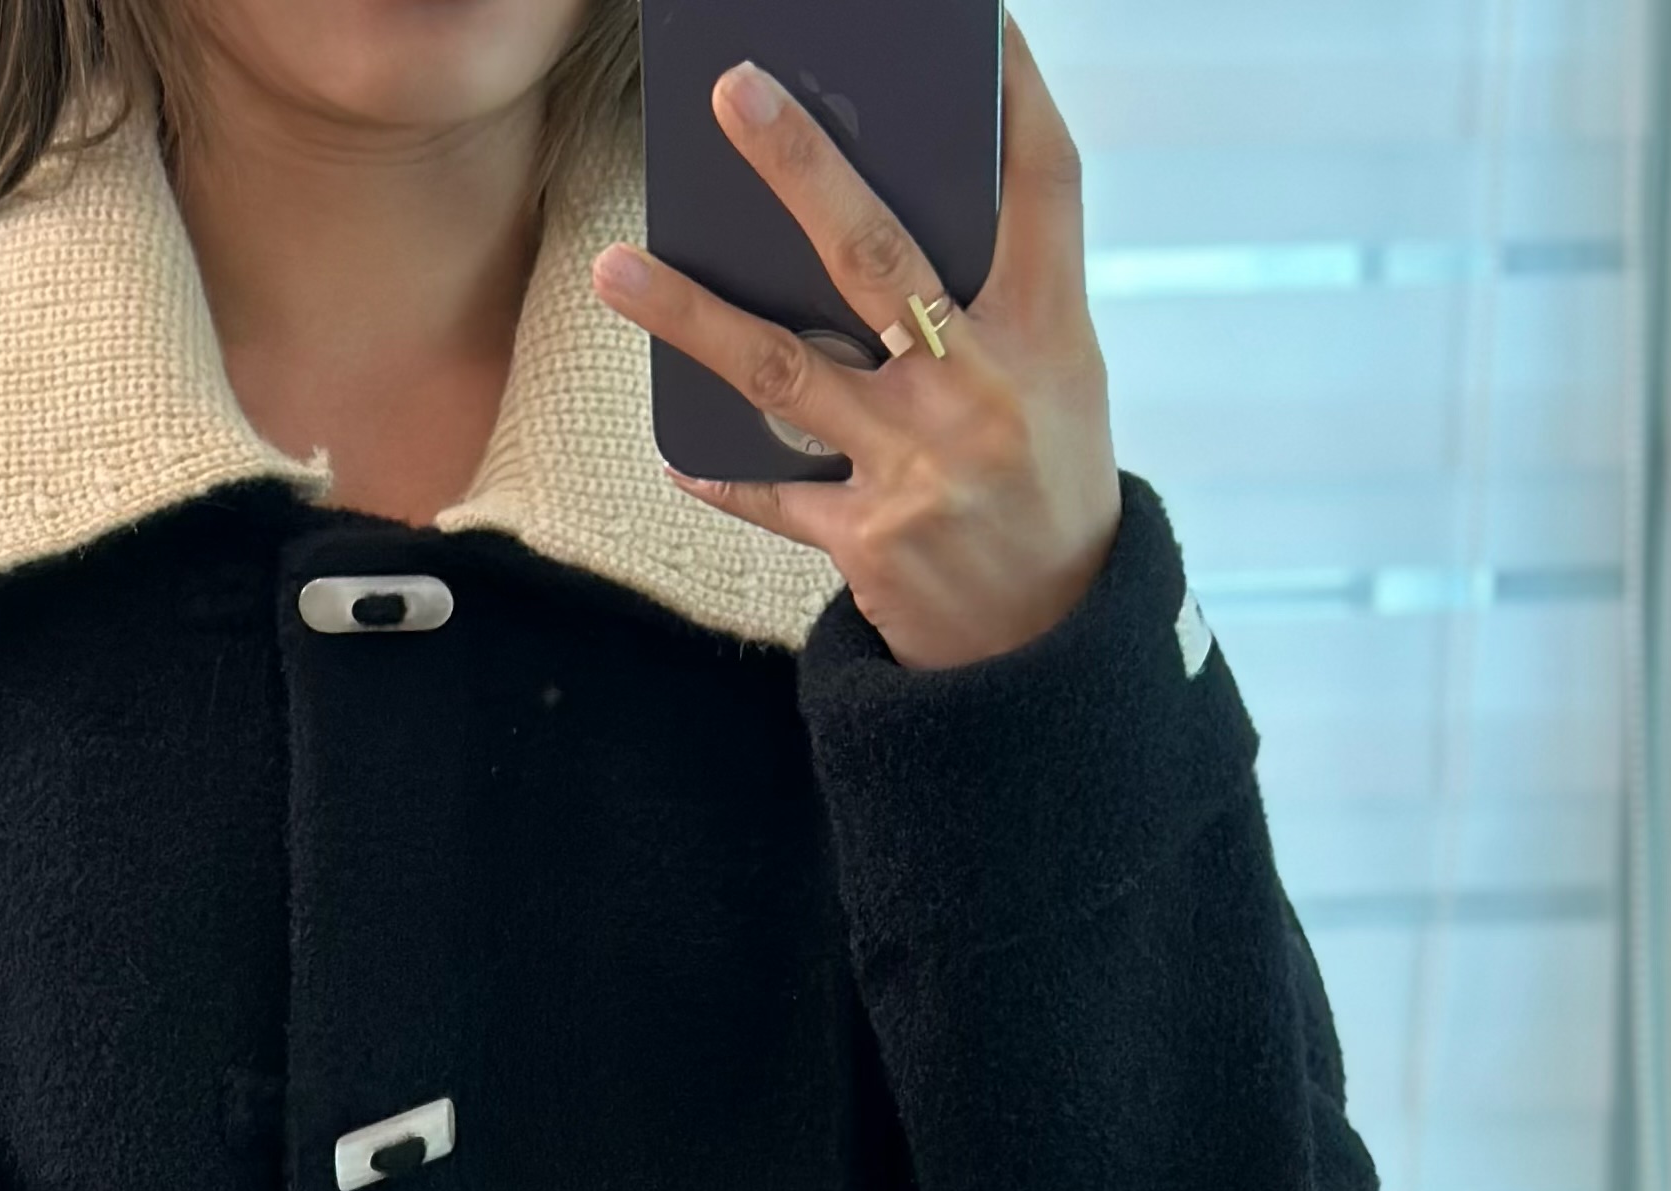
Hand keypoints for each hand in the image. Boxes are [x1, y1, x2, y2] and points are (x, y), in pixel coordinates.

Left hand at [588, 16, 1121, 671]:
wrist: (1050, 649)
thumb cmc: (1044, 486)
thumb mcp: (1055, 381)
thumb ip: (987, 299)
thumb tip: (861, 210)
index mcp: (1049, 335)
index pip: (1042, 185)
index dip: (1012, 94)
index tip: (982, 22)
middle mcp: (982, 391)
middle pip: (878, 255)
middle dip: (801, 168)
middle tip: (732, 93)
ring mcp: (919, 469)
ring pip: (785, 371)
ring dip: (691, 316)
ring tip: (615, 267)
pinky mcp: (868, 542)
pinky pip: (772, 495)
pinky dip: (719, 472)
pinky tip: (674, 451)